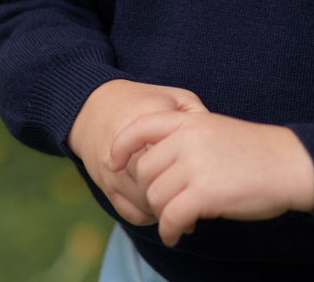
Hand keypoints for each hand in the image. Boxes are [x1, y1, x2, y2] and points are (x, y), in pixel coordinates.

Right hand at [66, 80, 206, 224]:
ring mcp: (113, 170)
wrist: (96, 108)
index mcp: (146, 120)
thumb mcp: (174, 97)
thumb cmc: (144, 102)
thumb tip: (217, 144)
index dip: (193, 166)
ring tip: (186, 200)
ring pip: (146, 202)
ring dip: (168, 207)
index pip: (172, 150)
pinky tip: (166, 205)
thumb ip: (197, 115)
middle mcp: (126, 148)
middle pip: (160, 181)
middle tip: (201, 192)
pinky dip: (151, 216)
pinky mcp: (105, 186)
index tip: (209, 171)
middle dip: (181, 191)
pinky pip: (131, 213)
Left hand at [110, 111, 313, 245]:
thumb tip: (156, 166)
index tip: (113, 162)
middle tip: (167, 204)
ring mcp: (196, 165)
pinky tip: (179, 234)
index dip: (121, 145)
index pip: (140, 126)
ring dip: (162, 214)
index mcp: (191, 121)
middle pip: (144, 171)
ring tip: (178, 220)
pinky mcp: (205, 193)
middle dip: (150, 193)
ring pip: (155, 197)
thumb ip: (187, 140)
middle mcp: (189, 139)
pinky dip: (170, 231)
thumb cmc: (256, 152)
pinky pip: (170, 218)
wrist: (290, 164)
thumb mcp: (217, 131)